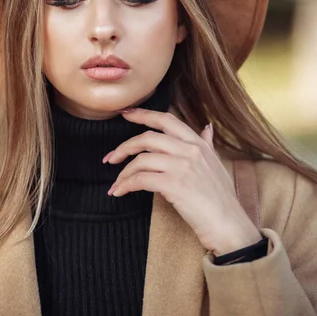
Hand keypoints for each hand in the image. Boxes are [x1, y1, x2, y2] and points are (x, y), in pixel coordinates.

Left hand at [102, 108, 262, 255]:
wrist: (230, 227)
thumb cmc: (223, 200)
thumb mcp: (217, 165)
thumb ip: (207, 144)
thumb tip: (207, 127)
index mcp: (198, 143)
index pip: (166, 120)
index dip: (143, 114)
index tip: (126, 113)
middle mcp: (190, 150)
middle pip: (148, 137)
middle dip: (125, 146)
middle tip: (111, 157)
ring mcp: (182, 166)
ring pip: (141, 159)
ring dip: (123, 172)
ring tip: (116, 183)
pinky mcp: (174, 185)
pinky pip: (141, 179)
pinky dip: (126, 185)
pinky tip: (120, 192)